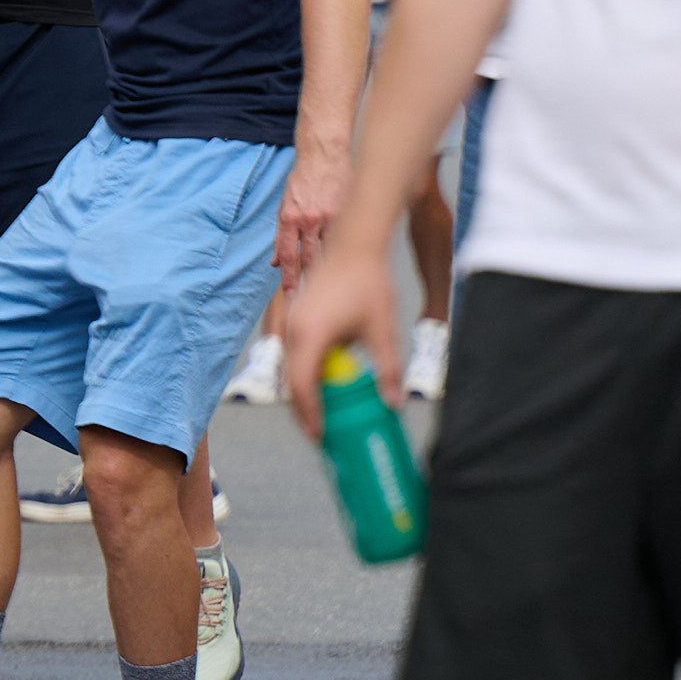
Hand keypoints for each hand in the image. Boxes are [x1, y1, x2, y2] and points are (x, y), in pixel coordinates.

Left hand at [274, 144, 346, 291]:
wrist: (324, 153)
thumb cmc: (304, 179)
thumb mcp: (284, 205)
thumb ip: (281, 235)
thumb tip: (275, 261)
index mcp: (290, 218)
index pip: (288, 256)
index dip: (288, 278)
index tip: (290, 296)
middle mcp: (309, 219)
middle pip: (309, 259)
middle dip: (308, 282)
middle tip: (308, 302)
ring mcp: (330, 217)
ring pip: (329, 252)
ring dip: (328, 273)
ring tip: (330, 292)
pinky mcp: (347, 213)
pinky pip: (345, 238)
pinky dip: (344, 253)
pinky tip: (348, 266)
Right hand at [281, 247, 399, 439]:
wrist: (354, 242)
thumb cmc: (367, 282)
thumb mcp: (382, 330)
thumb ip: (387, 369)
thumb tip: (392, 403)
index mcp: (310, 336)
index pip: (302, 387)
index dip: (309, 415)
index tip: (319, 437)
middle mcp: (294, 330)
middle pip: (289, 381)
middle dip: (302, 409)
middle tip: (319, 431)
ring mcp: (291, 320)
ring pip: (288, 366)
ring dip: (301, 389)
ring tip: (321, 409)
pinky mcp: (296, 313)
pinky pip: (292, 351)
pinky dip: (302, 370)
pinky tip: (323, 377)